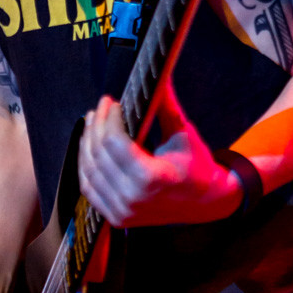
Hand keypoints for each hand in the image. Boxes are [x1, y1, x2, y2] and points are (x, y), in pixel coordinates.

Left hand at [77, 95, 242, 226]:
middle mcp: (133, 197)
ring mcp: (123, 211)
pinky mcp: (117, 218)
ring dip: (86, 143)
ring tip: (92, 122)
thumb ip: (165, 104)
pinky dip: (85, 167)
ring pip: (89, 172)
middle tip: (101, 107)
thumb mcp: (183, 134)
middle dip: (97, 125)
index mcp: (152, 177)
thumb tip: (157, 74)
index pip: (114, 142)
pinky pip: (90, 189)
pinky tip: (88, 148)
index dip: (109, 118)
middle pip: (99, 155)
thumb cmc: (198, 166)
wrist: (207, 203)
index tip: (112, 102)